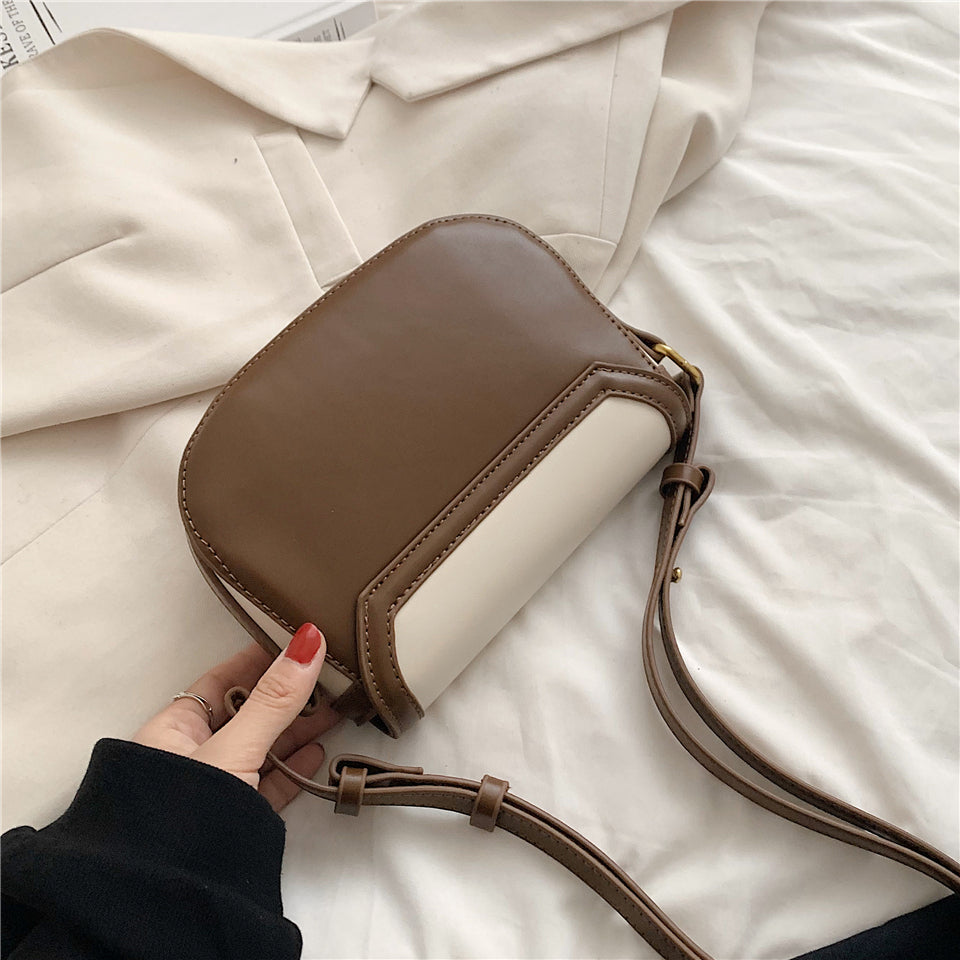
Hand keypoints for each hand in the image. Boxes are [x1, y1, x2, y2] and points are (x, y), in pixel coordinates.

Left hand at [133, 623, 337, 811]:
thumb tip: (309, 639)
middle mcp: (192, 756)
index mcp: (173, 730)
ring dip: (298, 729)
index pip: (221, 680)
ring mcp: (215, 789)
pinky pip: (269, 784)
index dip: (259, 658)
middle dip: (289, 694)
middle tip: (330, 673)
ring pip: (262, 748)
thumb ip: (275, 698)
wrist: (173, 897)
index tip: (297, 640)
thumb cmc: (186, 812)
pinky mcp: (236, 819)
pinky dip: (294, 767)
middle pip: (247, 713)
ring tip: (336, 707)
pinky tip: (319, 752)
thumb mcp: (235, 747)